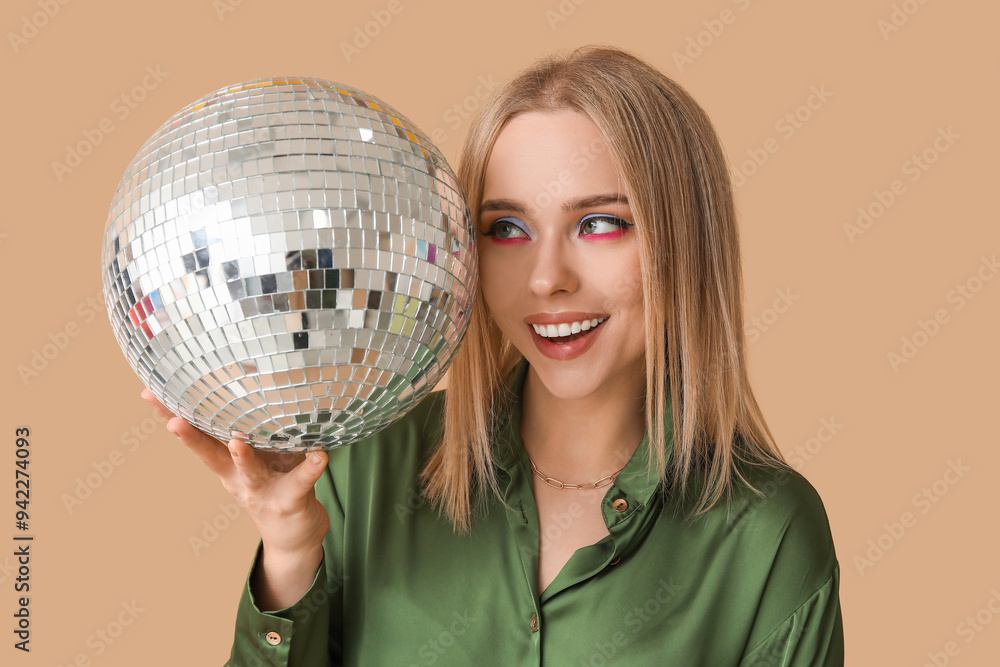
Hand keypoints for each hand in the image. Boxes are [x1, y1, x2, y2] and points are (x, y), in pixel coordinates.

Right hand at [141, 389, 330, 558]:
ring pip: (250, 472)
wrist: (293, 535)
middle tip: (174, 422)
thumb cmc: (274, 481)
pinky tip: (319, 456)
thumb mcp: (258, 454)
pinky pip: (301, 482)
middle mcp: (238, 477)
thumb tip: (250, 377)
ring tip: (238, 441)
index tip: (150, 394)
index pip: (199, 435)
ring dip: (243, 456)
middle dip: (192, 439)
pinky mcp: (290, 500)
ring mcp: (262, 491)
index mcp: (226, 463)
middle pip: (211, 456)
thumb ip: (252, 425)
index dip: (173, 416)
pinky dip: (310, 469)